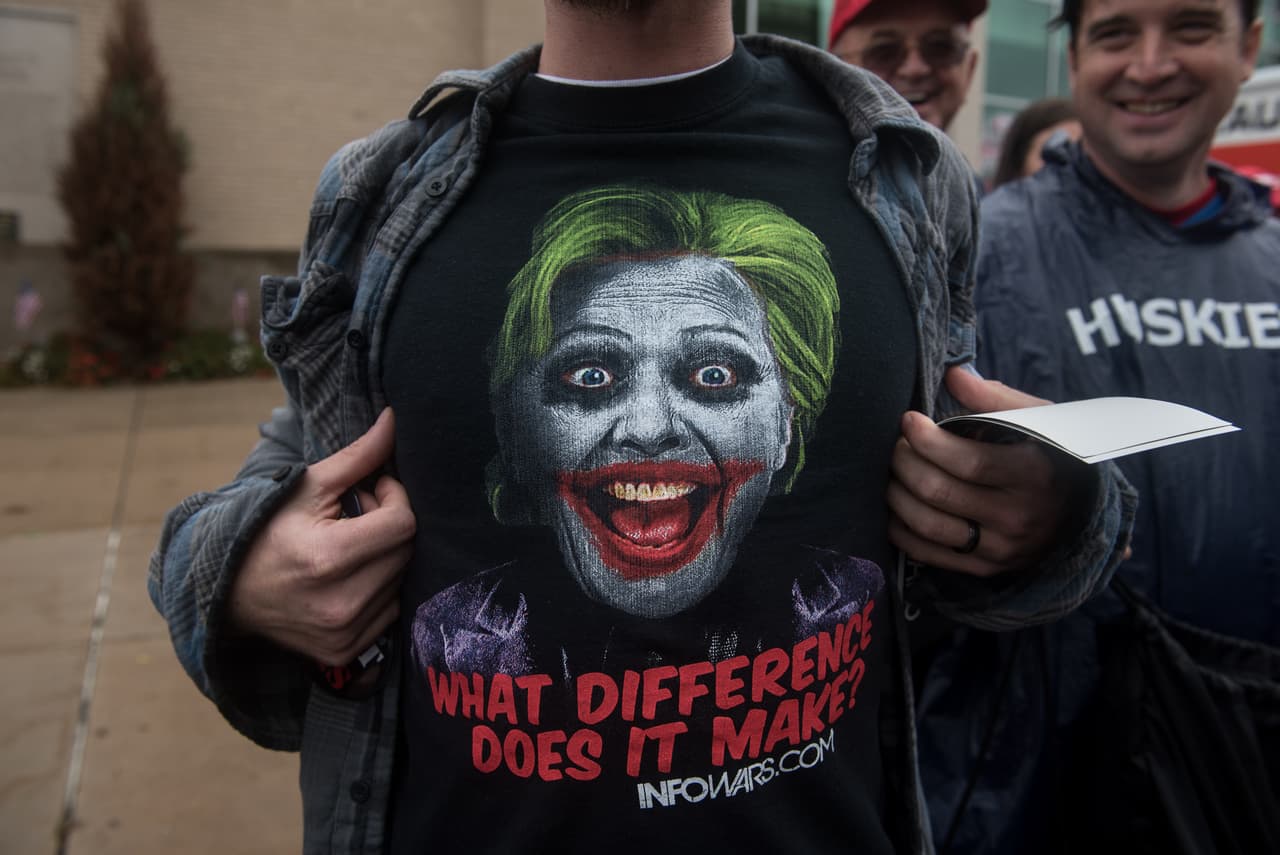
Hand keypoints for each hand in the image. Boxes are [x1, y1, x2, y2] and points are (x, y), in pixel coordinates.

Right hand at [229, 408, 416, 665]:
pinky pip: (391, 611)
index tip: (375, 490)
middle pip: (406, 551)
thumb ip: (358, 456)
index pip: (403, 523)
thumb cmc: (269, 528)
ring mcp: (344, 633)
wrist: (227, 590)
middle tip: (361, 514)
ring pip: (402, 580)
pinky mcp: (345, 651)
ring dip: (387, 557)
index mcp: (328, 558)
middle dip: (391, 525)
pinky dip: (380, 588)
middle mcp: (340, 603)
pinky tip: (351, 575)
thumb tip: (396, 419)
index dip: (395, 498)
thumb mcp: (308, 486)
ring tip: (353, 543)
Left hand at [887, 367, 1087, 576]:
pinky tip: (896, 506)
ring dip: (896, 495)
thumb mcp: (1040, 420)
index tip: (909, 420)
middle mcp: (1018, 516)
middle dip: (905, 464)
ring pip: (928, 525)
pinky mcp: (985, 569)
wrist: (1082, 514)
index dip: (929, 441)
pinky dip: (900, 529)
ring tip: (892, 472)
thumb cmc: (1051, 455)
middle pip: (941, 492)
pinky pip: (929, 553)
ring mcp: (1001, 548)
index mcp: (1034, 474)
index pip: (970, 462)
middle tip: (896, 445)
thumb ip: (994, 398)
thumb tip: (952, 374)